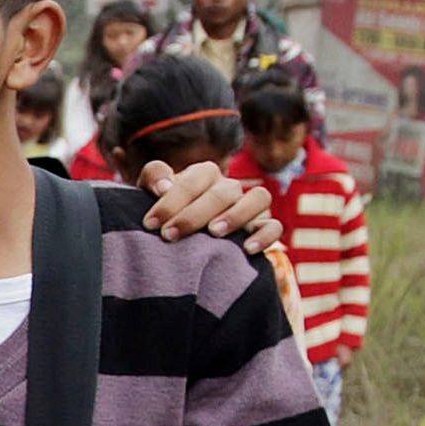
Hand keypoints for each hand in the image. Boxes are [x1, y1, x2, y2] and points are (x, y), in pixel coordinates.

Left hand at [139, 159, 281, 255]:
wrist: (179, 241)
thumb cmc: (164, 214)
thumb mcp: (150, 194)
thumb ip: (153, 178)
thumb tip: (163, 186)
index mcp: (204, 175)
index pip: (196, 177)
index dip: (172, 199)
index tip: (151, 224)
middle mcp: (229, 187)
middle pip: (223, 191)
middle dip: (194, 214)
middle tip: (170, 235)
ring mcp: (248, 206)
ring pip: (258, 198)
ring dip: (236, 215)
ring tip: (213, 233)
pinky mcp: (262, 227)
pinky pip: (274, 226)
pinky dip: (265, 235)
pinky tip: (247, 249)